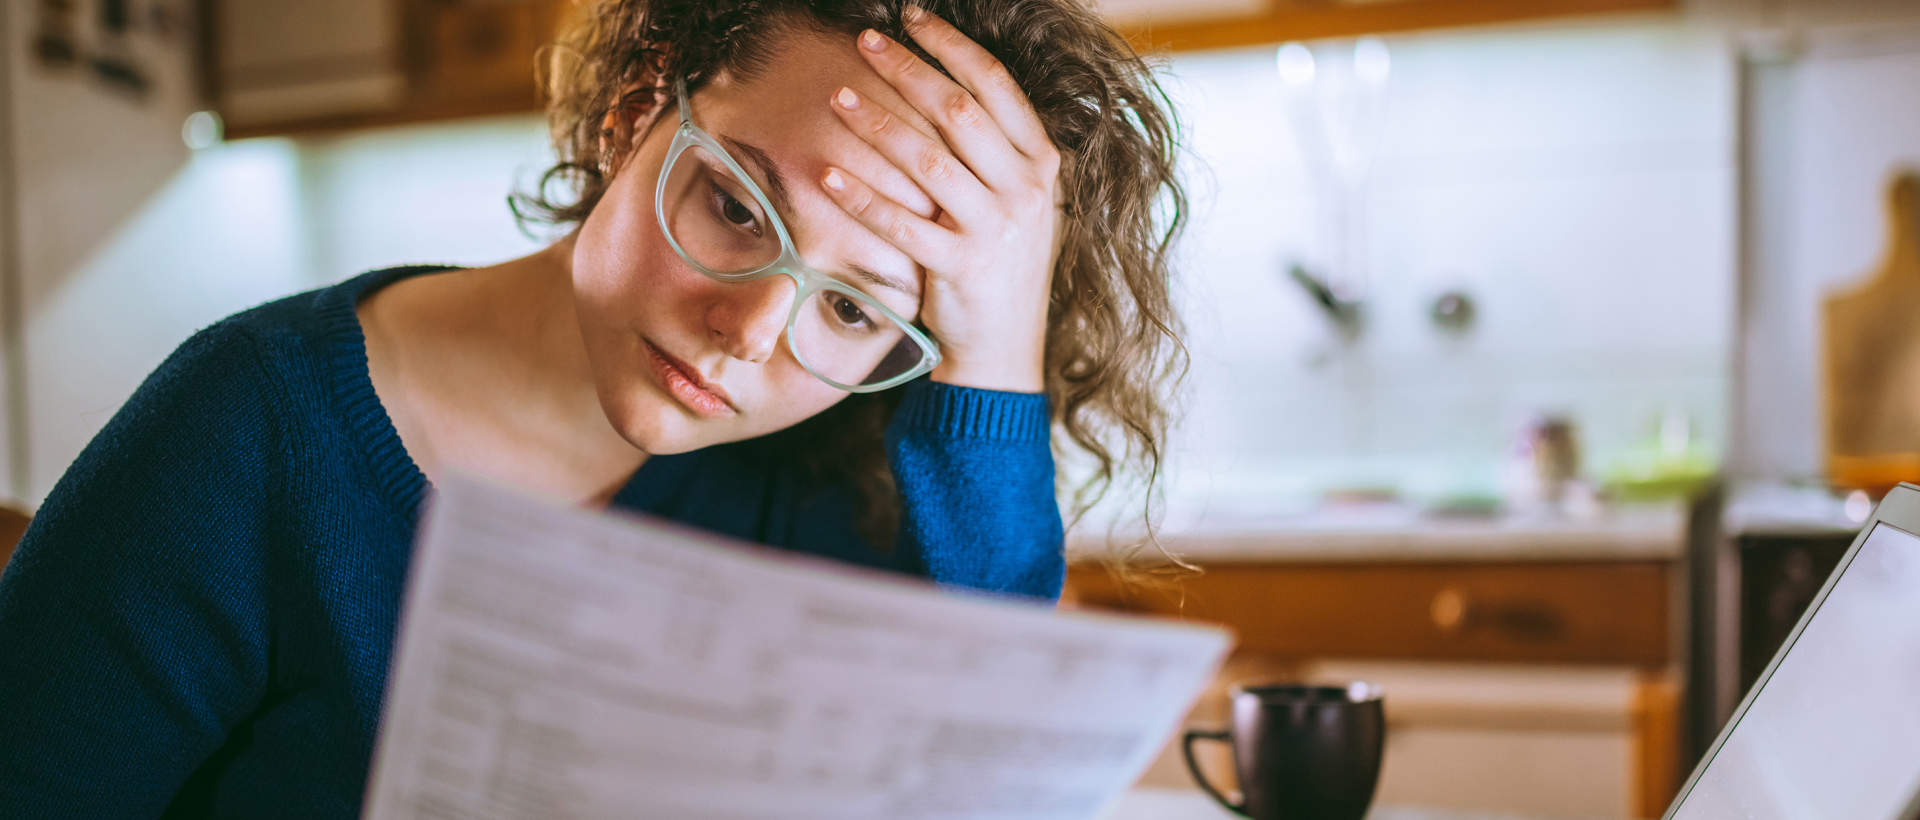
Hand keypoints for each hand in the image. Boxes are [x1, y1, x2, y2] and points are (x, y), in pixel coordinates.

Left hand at [822, 7, 1062, 393]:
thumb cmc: (999, 267)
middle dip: (908, 69)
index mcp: (1041, 165)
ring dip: (877, 124)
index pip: (996, 86)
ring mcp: (996, 230)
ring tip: (838, 98)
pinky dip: (861, 197)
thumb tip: (942, 86)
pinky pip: (902, 223)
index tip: (911, 18)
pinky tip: (827, 174)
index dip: (951, 46)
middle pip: (958, 111)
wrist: (1005, 349)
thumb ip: (993, 152)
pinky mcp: (961, 268)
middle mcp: (1025, 191)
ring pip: (928, 160)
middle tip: (865, 42)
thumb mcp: (1017, 202)